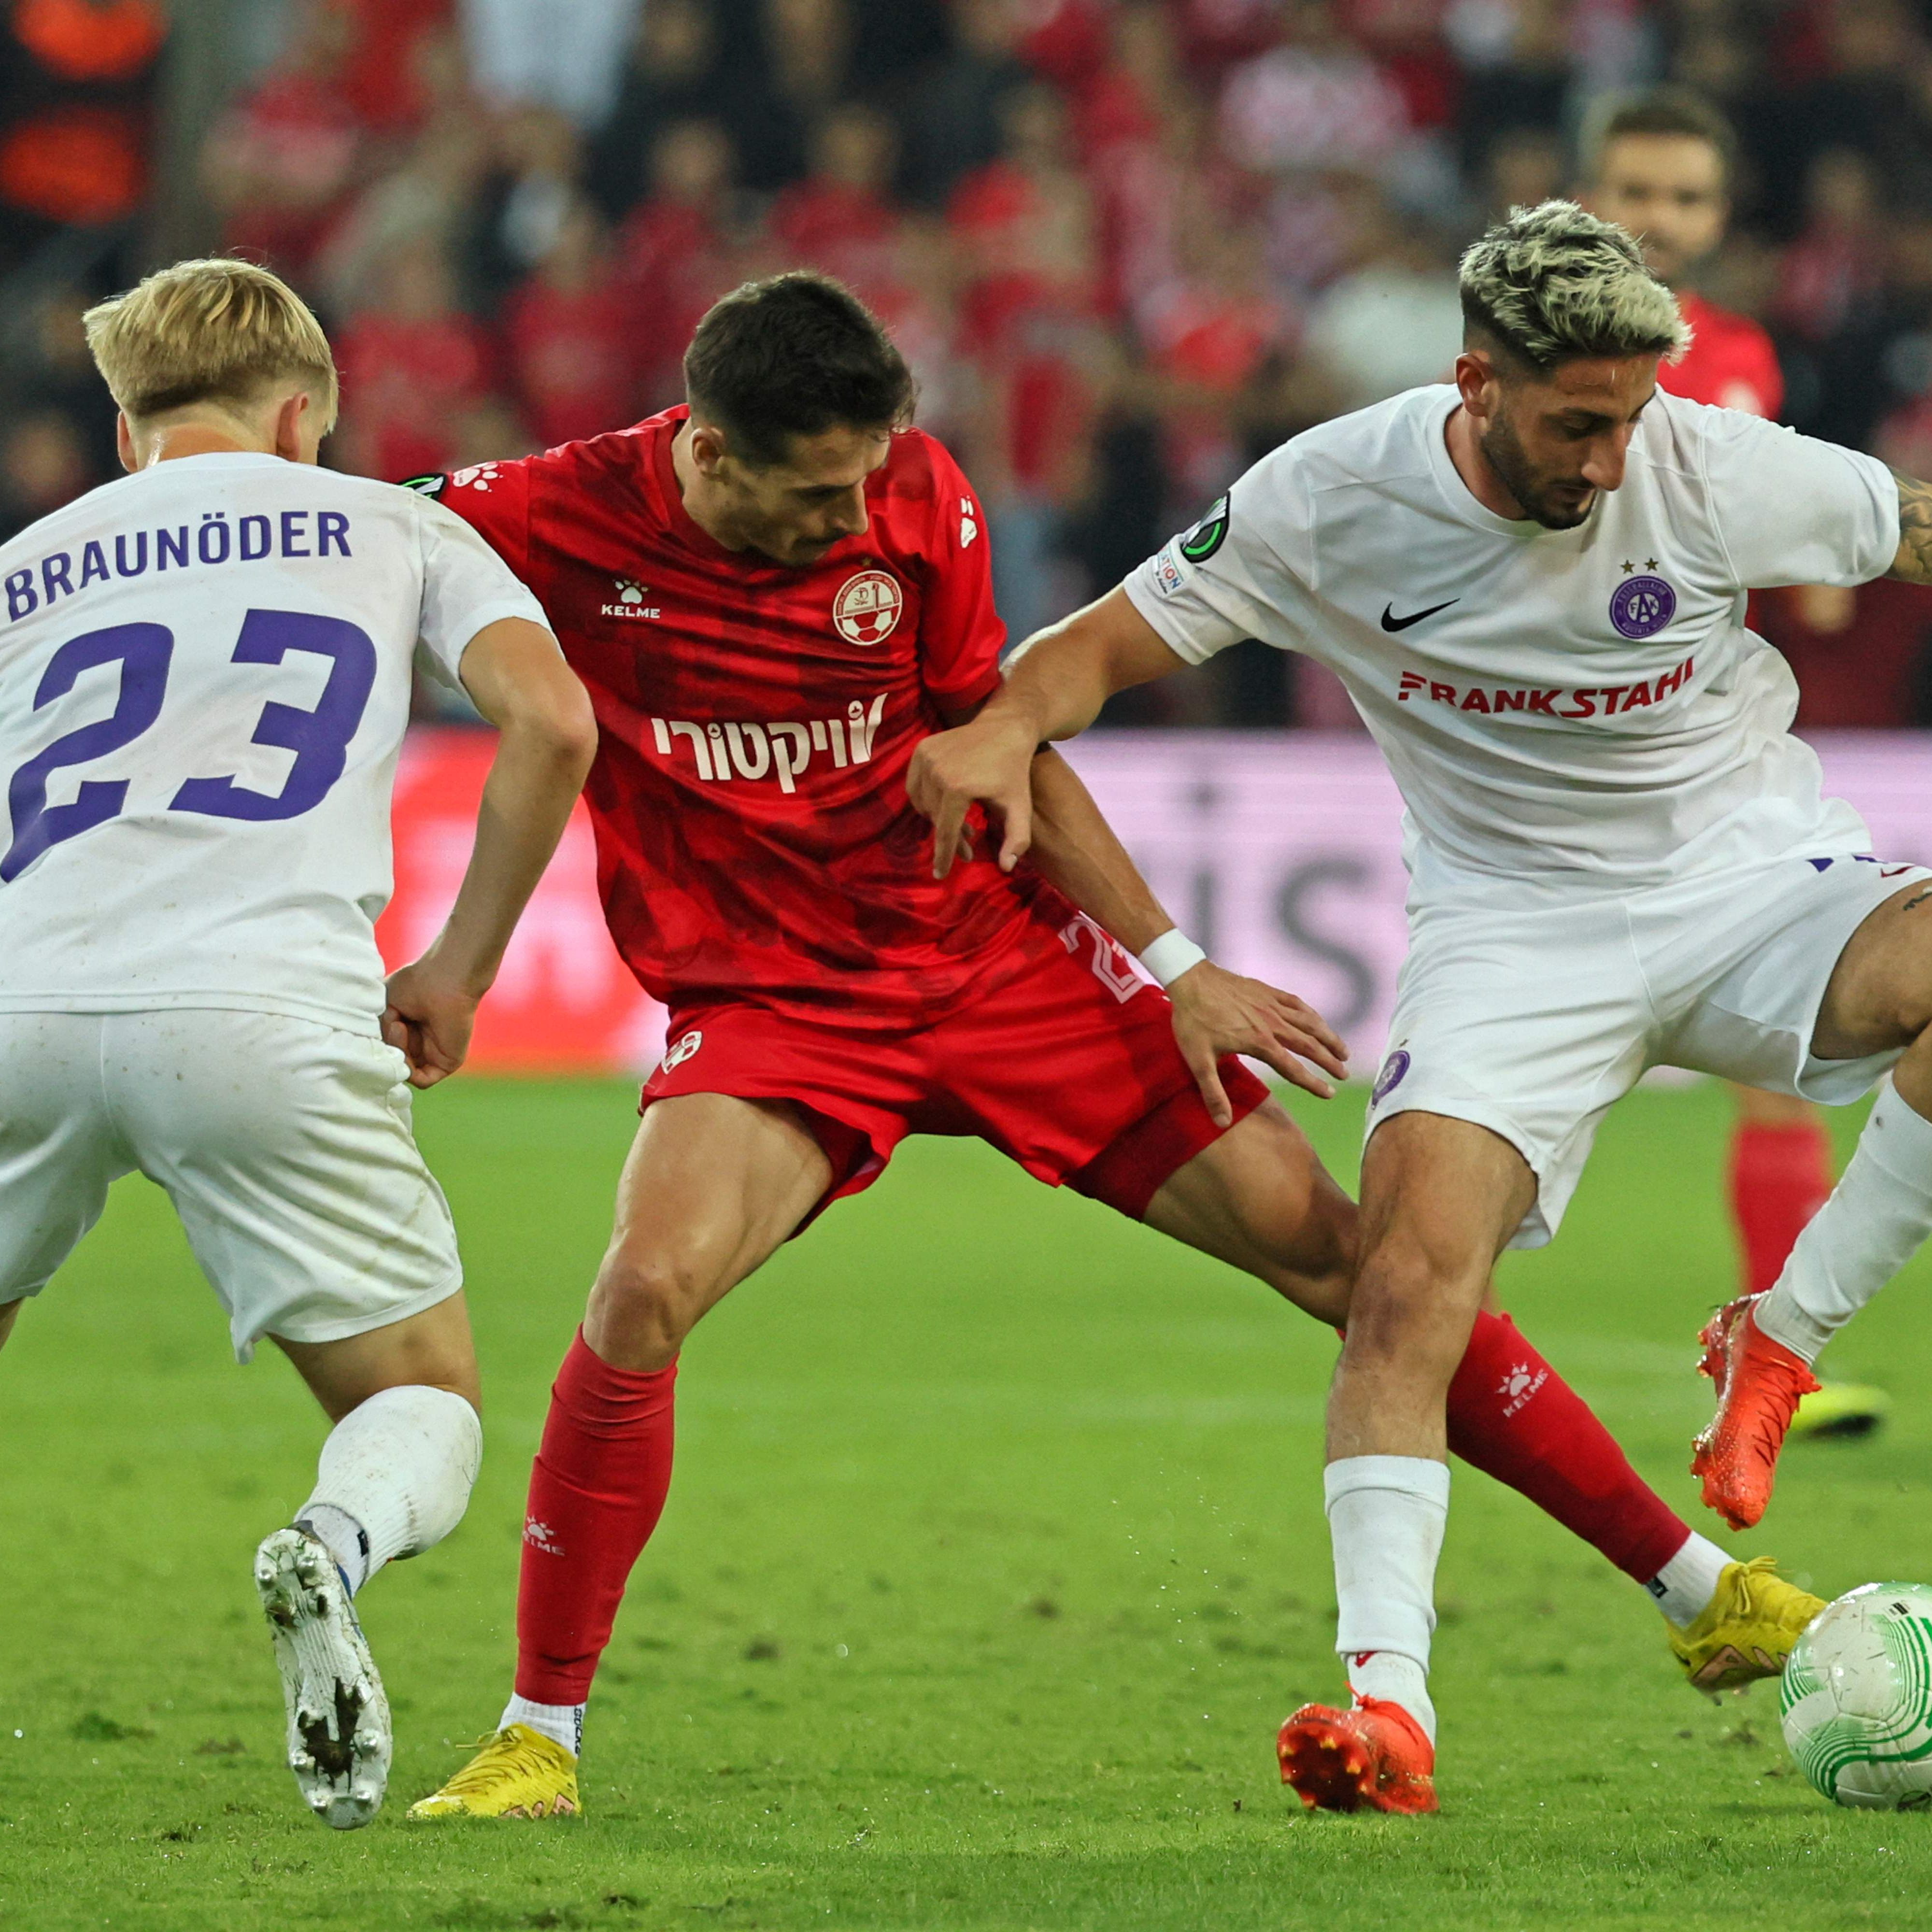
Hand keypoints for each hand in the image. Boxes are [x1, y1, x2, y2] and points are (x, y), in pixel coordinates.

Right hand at [382, 957, 483, 1088]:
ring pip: (404, 1071)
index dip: (376, 1045)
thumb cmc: (414, 984)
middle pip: (394, 1062)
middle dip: (386, 1046)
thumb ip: (379, 1031)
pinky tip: (406, 1035)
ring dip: (396, 1052)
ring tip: (399, 1023)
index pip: (386, 1051)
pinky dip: (409, 1066)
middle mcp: (420, 1045)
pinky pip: (422, 1080)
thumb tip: (379, 1052)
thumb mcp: (384, 1007)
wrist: (443, 979)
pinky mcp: (447, 1063)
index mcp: (406, 1032)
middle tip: (390, 1020)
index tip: (372, 1027)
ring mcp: (433, 1055)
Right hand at [906, 711, 1038, 879]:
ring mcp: (926, 758)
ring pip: (922, 803)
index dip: (944, 856)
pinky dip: (925, 798)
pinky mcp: (921, 749)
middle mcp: (936, 772)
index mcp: (958, 788)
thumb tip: (1007, 868)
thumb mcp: (1020, 807)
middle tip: (967, 843)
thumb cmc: (1014, 771)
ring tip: (959, 823)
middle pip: (935, 818)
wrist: (1005, 727)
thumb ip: (1017, 840)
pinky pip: (915, 785)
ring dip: (937, 818)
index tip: (940, 875)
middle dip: (949, 836)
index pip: (946, 832)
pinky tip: (943, 804)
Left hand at [1166, 960, 1349, 1121]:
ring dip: (1329, 1037)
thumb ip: (1212, 1092)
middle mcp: (1272, 1024)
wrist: (1190, 980)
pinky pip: (1297, 1004)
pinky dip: (1312, 1014)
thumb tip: (1222, 1122)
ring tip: (1344, 1051)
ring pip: (1309, 1023)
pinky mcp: (1268, 991)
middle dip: (1329, 1061)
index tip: (1330, 1093)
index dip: (1313, 1083)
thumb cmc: (1192, 1021)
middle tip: (1344, 1074)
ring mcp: (1272, 1005)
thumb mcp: (1197, 1060)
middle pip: (1309, 1045)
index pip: (1293, 1068)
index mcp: (1259, 1042)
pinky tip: (1319, 1021)